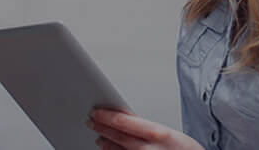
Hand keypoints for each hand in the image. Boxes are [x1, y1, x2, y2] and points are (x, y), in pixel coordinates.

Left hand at [88, 109, 202, 149]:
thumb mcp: (167, 132)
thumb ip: (145, 126)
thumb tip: (125, 117)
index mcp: (156, 133)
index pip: (122, 121)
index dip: (105, 116)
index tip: (96, 111)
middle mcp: (148, 149)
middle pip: (117, 135)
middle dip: (101, 127)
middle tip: (91, 121)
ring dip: (106, 143)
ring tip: (99, 136)